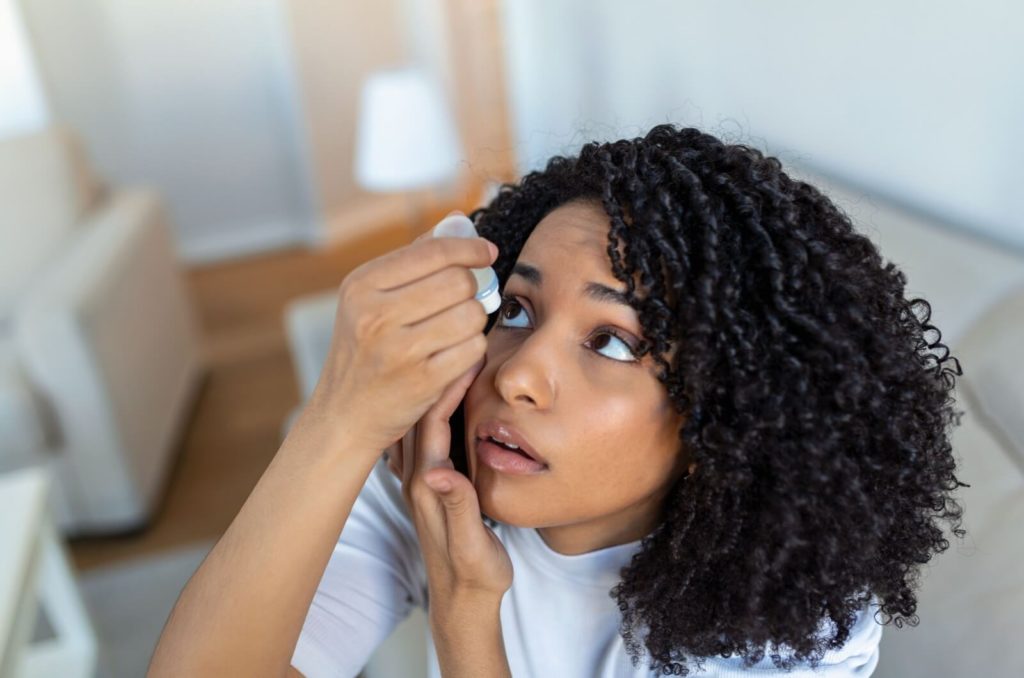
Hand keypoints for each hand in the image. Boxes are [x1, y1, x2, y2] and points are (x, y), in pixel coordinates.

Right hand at [307, 211, 497, 452]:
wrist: (345, 414)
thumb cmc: (366, 349)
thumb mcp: (371, 298)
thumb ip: (414, 258)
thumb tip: (460, 221)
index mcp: (362, 285)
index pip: (433, 251)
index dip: (470, 248)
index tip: (486, 253)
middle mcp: (375, 314)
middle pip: (458, 281)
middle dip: (471, 288)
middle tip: (466, 299)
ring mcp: (398, 350)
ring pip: (471, 314)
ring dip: (474, 320)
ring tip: (457, 328)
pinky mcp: (422, 381)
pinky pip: (473, 349)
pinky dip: (472, 349)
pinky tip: (456, 352)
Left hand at [399, 355, 512, 601]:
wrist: (461, 604)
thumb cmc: (474, 576)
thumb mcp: (472, 546)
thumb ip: (458, 508)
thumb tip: (440, 473)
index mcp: (429, 485)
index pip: (433, 422)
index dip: (448, 385)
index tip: (467, 352)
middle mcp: (419, 479)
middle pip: (420, 414)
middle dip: (437, 373)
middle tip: (455, 341)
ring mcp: (422, 481)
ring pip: (419, 422)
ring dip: (434, 387)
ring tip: (448, 357)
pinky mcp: (430, 486)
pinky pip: (427, 436)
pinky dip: (436, 409)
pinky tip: (444, 397)